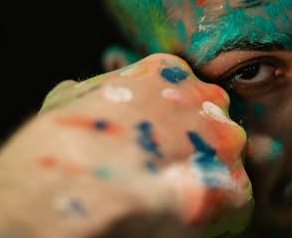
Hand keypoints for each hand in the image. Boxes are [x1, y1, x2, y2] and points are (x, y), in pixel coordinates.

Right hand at [0, 53, 252, 237]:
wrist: (65, 188)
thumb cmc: (58, 145)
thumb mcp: (67, 100)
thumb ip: (92, 92)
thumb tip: (85, 91)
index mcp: (167, 71)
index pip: (186, 95)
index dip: (171, 128)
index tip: (152, 150)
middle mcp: (204, 97)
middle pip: (213, 125)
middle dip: (194, 151)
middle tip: (161, 178)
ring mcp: (222, 141)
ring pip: (226, 163)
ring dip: (204, 183)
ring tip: (167, 202)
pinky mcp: (232, 187)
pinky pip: (233, 202)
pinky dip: (213, 216)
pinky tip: (178, 220)